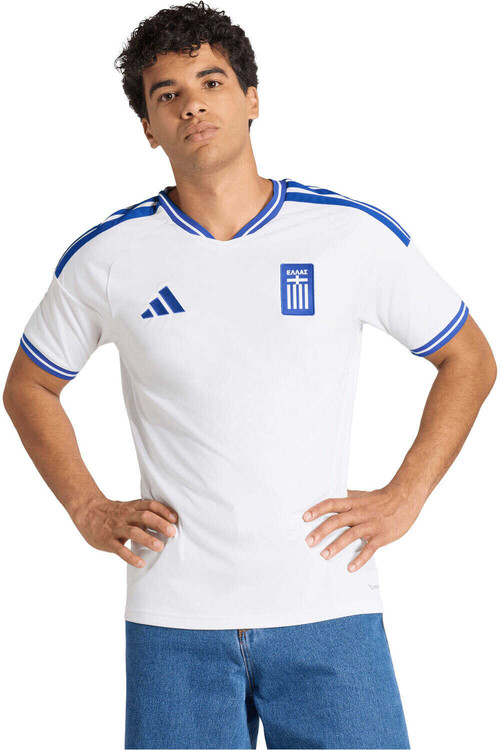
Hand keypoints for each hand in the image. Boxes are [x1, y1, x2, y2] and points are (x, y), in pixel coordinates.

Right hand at [69, 497, 177, 567]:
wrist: (87, 512)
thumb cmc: (113, 512)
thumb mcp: (128, 508)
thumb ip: (144, 513)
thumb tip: (168, 522)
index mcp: (132, 507)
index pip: (150, 505)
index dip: (163, 510)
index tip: (175, 518)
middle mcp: (125, 516)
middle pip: (144, 517)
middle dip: (160, 524)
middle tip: (172, 533)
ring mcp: (116, 528)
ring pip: (133, 532)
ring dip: (147, 539)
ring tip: (160, 547)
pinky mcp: (107, 541)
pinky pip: (119, 549)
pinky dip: (131, 557)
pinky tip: (141, 563)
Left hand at [302, 486, 423, 571]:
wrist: (405, 498)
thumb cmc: (382, 498)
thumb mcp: (362, 495)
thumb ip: (347, 498)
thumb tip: (331, 499)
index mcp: (353, 503)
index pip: (332, 504)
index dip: (317, 510)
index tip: (305, 518)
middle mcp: (359, 513)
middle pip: (337, 521)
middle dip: (321, 531)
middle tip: (309, 542)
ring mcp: (370, 525)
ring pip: (351, 535)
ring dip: (336, 546)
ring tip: (324, 555)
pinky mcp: (381, 536)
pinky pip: (369, 549)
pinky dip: (360, 559)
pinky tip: (351, 568)